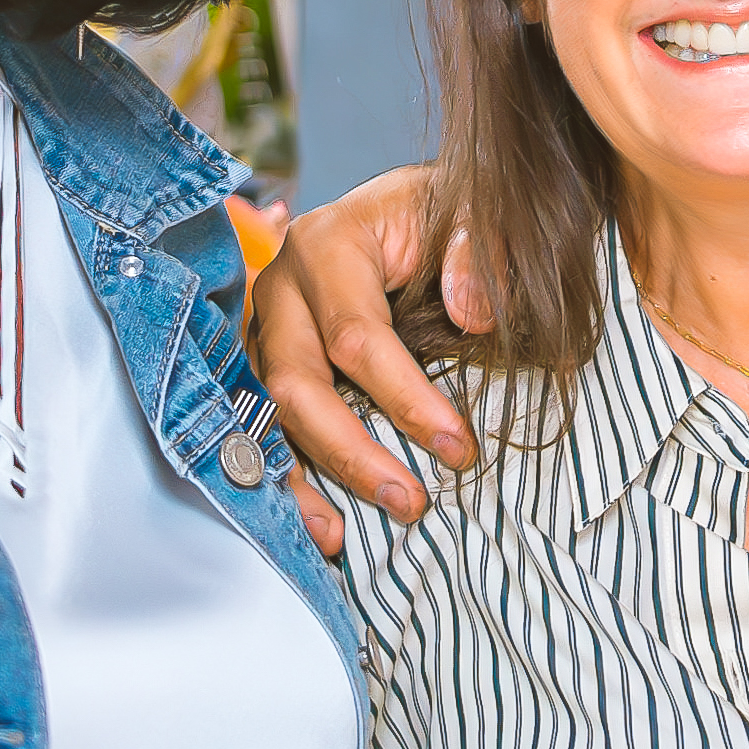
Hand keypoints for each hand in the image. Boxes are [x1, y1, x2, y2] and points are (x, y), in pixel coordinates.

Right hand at [250, 165, 482, 553]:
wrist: (415, 213)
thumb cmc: (447, 217)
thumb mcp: (481, 212)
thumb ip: (483, 251)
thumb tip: (471, 313)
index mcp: (328, 241)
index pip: (356, 334)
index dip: (406, 397)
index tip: (458, 447)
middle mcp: (281, 284)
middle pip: (296, 382)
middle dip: (352, 451)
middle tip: (410, 502)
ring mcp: (267, 326)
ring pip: (268, 413)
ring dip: (308, 477)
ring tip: (343, 536)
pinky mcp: (268, 362)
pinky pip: (265, 425)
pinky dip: (288, 478)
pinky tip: (320, 523)